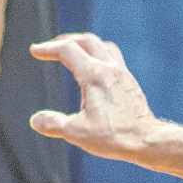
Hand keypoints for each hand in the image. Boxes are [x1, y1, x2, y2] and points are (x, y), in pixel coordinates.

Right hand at [28, 33, 156, 160]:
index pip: (67, 51)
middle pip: (87, 41)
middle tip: (52, 46)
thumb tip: (36, 120)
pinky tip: (96, 71)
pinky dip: (100, 56)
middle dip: (66, 41)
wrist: (147, 141)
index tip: (35, 50)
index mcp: (94, 75)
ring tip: (75, 52)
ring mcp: (123, 74)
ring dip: (86, 45)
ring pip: (103, 46)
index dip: (48, 49)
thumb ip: (53, 124)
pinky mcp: (130, 83)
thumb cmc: (114, 136)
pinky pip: (114, 58)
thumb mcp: (76, 132)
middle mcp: (110, 68)